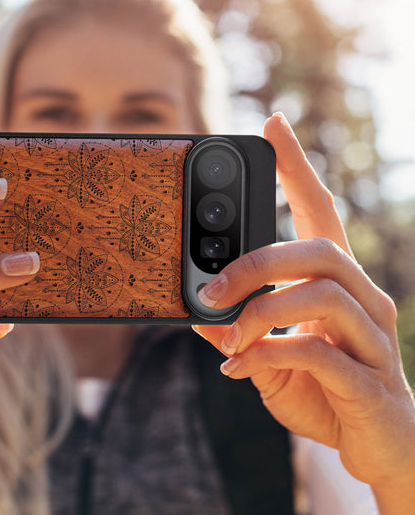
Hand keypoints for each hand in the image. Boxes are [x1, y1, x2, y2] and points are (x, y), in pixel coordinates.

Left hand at [193, 113, 414, 505]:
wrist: (378, 450)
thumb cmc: (324, 391)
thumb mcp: (268, 355)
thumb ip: (237, 330)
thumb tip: (195, 311)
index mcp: (337, 283)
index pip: (320, 210)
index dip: (297, 167)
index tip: (272, 124)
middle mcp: (364, 299)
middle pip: (319, 249)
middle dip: (256, 262)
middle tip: (210, 288)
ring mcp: (374, 338)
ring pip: (321, 294)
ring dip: (260, 312)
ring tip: (227, 337)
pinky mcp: (371, 381)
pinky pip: (318, 352)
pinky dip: (268, 354)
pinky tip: (239, 369)